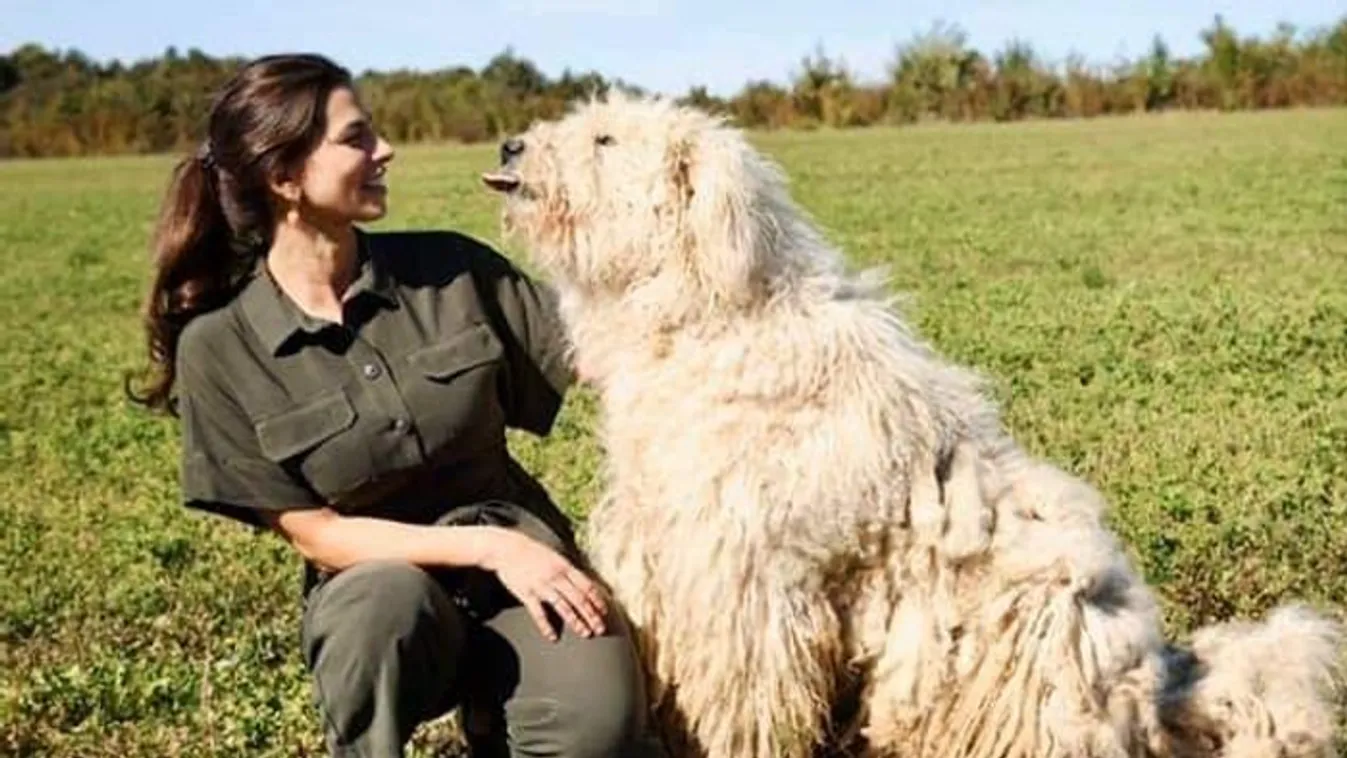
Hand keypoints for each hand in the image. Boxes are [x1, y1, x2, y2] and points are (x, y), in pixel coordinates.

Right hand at [478, 527, 607, 640]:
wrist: (506, 548)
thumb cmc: (532, 552)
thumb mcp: (555, 556)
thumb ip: (568, 570)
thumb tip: (583, 582)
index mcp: (565, 566)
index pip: (586, 585)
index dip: (597, 599)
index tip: (605, 612)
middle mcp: (556, 576)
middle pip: (579, 598)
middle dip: (591, 615)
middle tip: (600, 629)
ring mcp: (542, 586)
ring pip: (563, 607)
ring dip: (576, 621)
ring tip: (585, 633)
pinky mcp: (527, 594)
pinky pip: (539, 613)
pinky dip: (546, 626)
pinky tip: (553, 637)